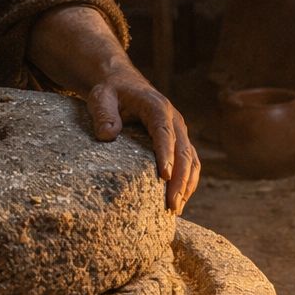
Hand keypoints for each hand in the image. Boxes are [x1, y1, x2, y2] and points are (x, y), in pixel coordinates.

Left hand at [83, 68, 200, 214]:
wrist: (123, 84)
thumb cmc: (111, 92)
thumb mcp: (101, 97)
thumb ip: (103, 113)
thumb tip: (107, 135)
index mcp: (157, 107)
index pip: (165, 132)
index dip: (167, 154)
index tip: (165, 176)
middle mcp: (174, 120)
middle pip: (184, 151)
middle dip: (181, 180)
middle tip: (172, 205)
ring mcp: (179, 131)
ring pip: (192, 160)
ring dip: (187, 185)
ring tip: (176, 209)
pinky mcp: (178, 142)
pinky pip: (190, 163)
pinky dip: (188, 182)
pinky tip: (180, 200)